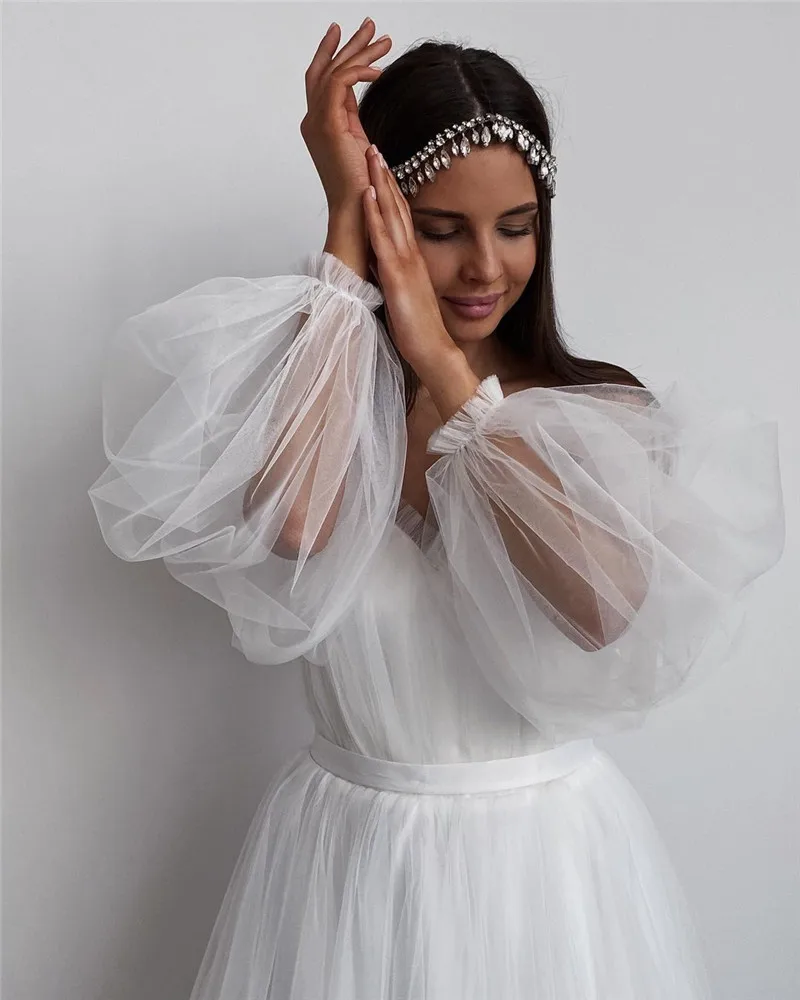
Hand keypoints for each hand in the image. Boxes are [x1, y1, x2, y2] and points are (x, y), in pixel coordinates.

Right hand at [300, 19, 391, 210]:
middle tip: (371, 25)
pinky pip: (341, 83)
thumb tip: (358, 96)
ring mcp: (317, 122)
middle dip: (349, 44)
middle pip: (326, 69)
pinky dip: (359, 71)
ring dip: (360, 51)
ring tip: (384, 40)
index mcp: (319, 125)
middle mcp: (313, 120)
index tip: (350, 35)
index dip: (335, 54)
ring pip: (334, 71)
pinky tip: (379, 70)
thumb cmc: (361, 186)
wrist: (357, 210)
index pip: (323, 80)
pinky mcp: (328, 124)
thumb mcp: (358, 143)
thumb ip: (353, 118)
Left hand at [363, 146, 458, 370]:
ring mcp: (405, 263)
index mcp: (412, 259)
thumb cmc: (420, 329)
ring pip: (391, 215)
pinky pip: (383, 240)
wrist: (433, 351)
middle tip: (375, 147)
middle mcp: (411, 255)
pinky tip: (368, 196)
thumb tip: (380, 262)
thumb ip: (395, 274)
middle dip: (386, 176)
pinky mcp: (396, 277)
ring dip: (381, 184)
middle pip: (398, 207)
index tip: (382, 167)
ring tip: (372, 156)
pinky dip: (375, 216)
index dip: (392, 190)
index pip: (402, 217)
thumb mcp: (405, 294)